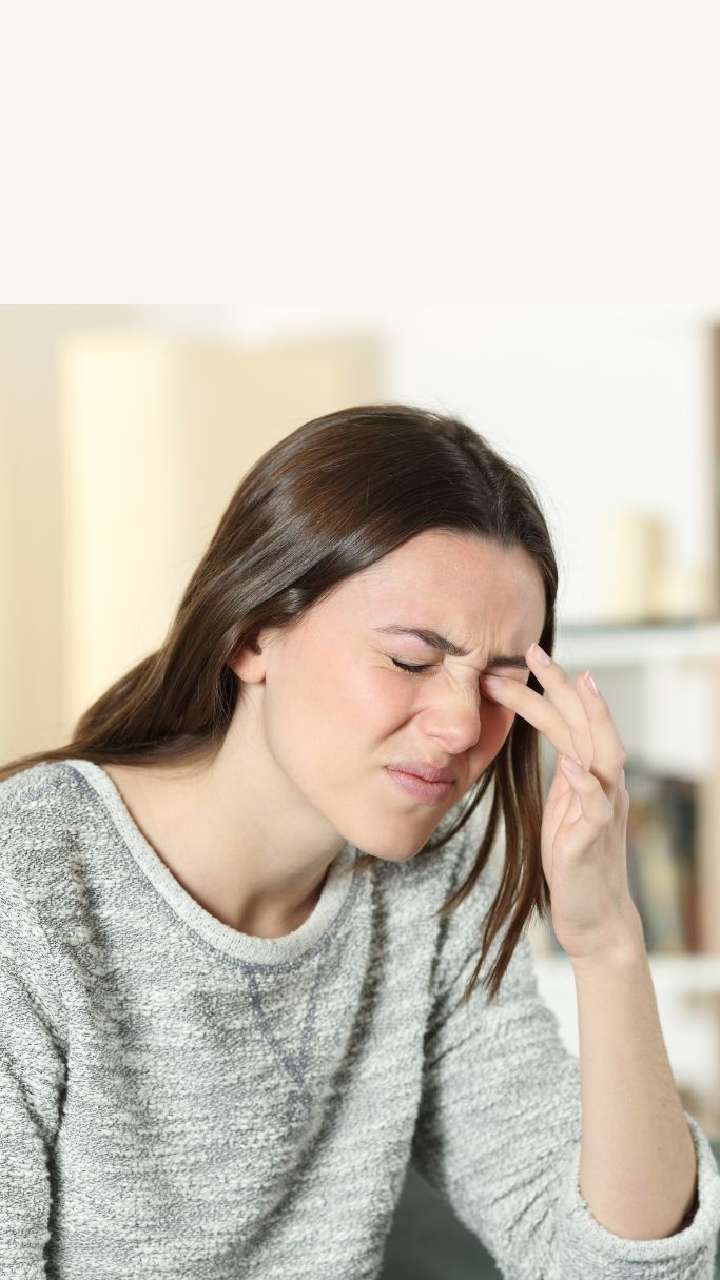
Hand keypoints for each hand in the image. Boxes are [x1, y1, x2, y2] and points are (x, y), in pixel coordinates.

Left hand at [480, 644, 642, 962]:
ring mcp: (603, 809)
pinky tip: (572, 766)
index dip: (546, 688)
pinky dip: (586, 785)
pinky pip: (596, 807)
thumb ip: (559, 773)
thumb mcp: (561, 807)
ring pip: (604, 753)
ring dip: (592, 718)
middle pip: (587, 723)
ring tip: (579, 684)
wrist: (592, 914)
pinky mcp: (594, 839)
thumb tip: (543, 739)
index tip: (520, 657)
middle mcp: (602, 783)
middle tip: (535, 650)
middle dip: (563, 685)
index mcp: (588, 773)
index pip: (568, 720)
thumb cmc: (573, 858)